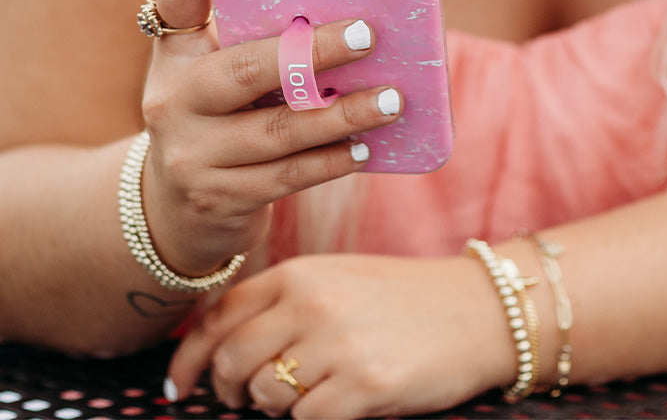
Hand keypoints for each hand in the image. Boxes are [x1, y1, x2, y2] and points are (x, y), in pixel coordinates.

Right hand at [139, 0, 403, 276]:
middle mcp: (172, 98)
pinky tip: (367, 146)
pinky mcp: (220, 197)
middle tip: (367, 32)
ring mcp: (193, 153)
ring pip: (278, 131)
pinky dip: (333, 160)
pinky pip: (289, 177)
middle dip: (313, 51)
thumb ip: (257, 32)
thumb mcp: (216, 65)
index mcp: (175, 50)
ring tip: (391, 98)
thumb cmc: (216, 112)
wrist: (178, 205)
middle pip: (248, 69)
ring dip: (342, 114)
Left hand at [166, 253, 517, 418]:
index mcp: (300, 274)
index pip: (220, 316)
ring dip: (277, 406)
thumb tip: (221, 349)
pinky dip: (315, 419)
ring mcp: (336, 345)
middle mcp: (311, 304)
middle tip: (242, 401)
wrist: (475, 310)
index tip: (179, 385)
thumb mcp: (337, 281)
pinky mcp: (363, 386)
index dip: (189, 356)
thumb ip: (283, 304)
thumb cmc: (401, 299)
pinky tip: (341, 403)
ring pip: (266, 397)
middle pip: (233, 361)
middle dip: (229, 391)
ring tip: (311, 392)